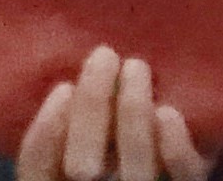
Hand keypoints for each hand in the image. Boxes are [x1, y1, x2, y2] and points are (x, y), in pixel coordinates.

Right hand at [16, 45, 208, 180]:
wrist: (184, 168)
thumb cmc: (121, 133)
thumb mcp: (85, 123)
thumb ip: (69, 114)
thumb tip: (66, 80)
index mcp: (66, 177)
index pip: (38, 171)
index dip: (44, 135)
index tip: (62, 87)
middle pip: (83, 167)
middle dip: (93, 110)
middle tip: (105, 55)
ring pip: (135, 173)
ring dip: (133, 114)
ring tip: (136, 66)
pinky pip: (183, 179)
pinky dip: (174, 149)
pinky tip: (168, 112)